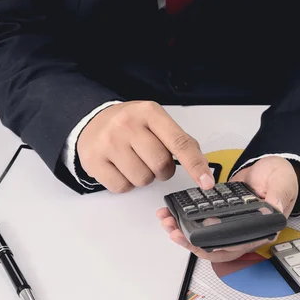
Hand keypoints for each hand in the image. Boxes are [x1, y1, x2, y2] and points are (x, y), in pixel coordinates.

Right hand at [77, 101, 214, 192]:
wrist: (93, 120)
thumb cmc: (131, 124)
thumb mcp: (156, 122)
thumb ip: (179, 140)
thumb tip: (202, 165)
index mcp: (150, 113)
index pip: (180, 142)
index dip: (195, 165)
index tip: (206, 182)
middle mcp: (128, 124)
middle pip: (161, 164)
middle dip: (162, 170)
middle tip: (153, 161)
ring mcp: (109, 142)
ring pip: (142, 179)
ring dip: (144, 177)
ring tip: (135, 162)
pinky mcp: (94, 160)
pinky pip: (122, 187)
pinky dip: (126, 183)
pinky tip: (121, 168)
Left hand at [157, 156, 298, 261]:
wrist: (271, 167)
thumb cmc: (281, 178)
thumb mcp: (283, 184)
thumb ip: (279, 196)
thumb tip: (274, 208)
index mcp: (260, 231)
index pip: (236, 247)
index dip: (216, 248)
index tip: (198, 242)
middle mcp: (243, 233)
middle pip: (215, 249)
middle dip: (192, 243)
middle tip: (175, 233)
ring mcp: (230, 226)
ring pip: (205, 239)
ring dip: (184, 234)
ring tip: (168, 223)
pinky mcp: (220, 215)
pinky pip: (201, 223)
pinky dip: (185, 221)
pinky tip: (172, 214)